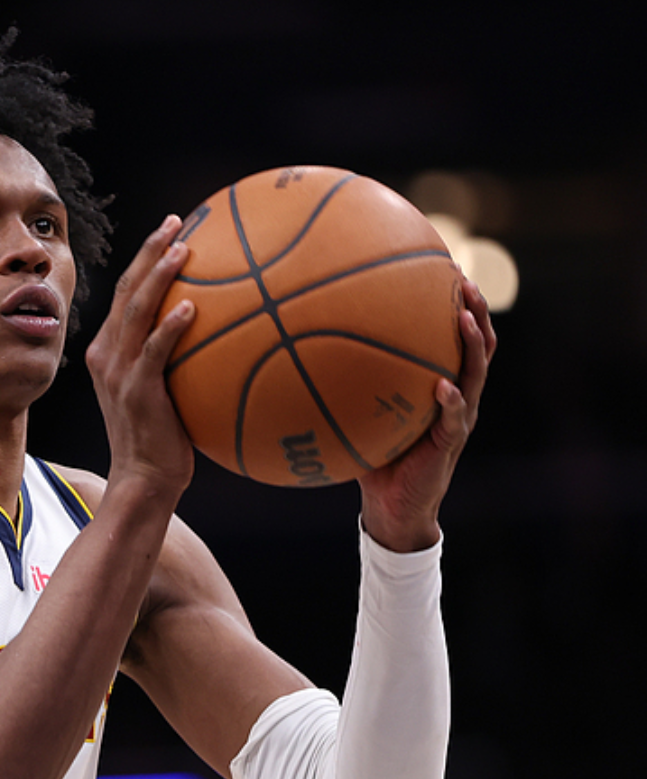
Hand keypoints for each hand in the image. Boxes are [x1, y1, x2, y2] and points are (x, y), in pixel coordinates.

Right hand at [84, 215, 199, 501]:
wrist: (143, 479)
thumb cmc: (162, 441)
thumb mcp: (164, 395)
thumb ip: (178, 362)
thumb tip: (224, 336)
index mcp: (108, 351)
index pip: (125, 294)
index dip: (145, 258)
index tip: (172, 230)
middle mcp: (107, 355)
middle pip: (126, 290)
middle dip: (149, 251)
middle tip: (177, 222)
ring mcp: (118, 373)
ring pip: (135, 311)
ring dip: (158, 276)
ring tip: (182, 248)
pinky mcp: (136, 392)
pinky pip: (153, 352)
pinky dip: (170, 327)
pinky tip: (192, 307)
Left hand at [358, 273, 496, 551]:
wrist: (392, 506)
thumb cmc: (374, 459)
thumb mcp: (362, 417)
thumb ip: (348, 389)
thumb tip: (302, 357)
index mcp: (440, 386)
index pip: (456, 340)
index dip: (458, 308)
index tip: (448, 271)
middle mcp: (456, 397)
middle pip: (477, 347)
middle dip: (475, 313)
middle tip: (465, 282)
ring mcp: (458, 420)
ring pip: (475, 375)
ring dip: (472, 346)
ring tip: (465, 319)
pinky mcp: (449, 444)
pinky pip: (453, 419)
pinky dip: (449, 402)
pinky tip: (443, 387)